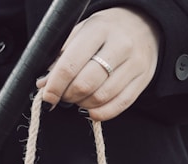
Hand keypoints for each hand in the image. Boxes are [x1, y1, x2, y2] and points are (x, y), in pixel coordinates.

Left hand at [37, 7, 160, 120]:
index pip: (70, 64)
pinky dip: (101, 113)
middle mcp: (120, 45)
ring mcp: (135, 63)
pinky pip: (120, 105)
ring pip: (101, 97)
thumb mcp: (81, 33)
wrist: (142, 25)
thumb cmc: (105, 32)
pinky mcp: (143, 79)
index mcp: (99, 29)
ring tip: (78, 99)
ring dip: (83, 105)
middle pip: (85, 84)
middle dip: (68, 96)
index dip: (55, 85)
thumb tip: (44, 83)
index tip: (47, 96)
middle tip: (63, 96)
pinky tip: (91, 110)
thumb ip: (61, 57)